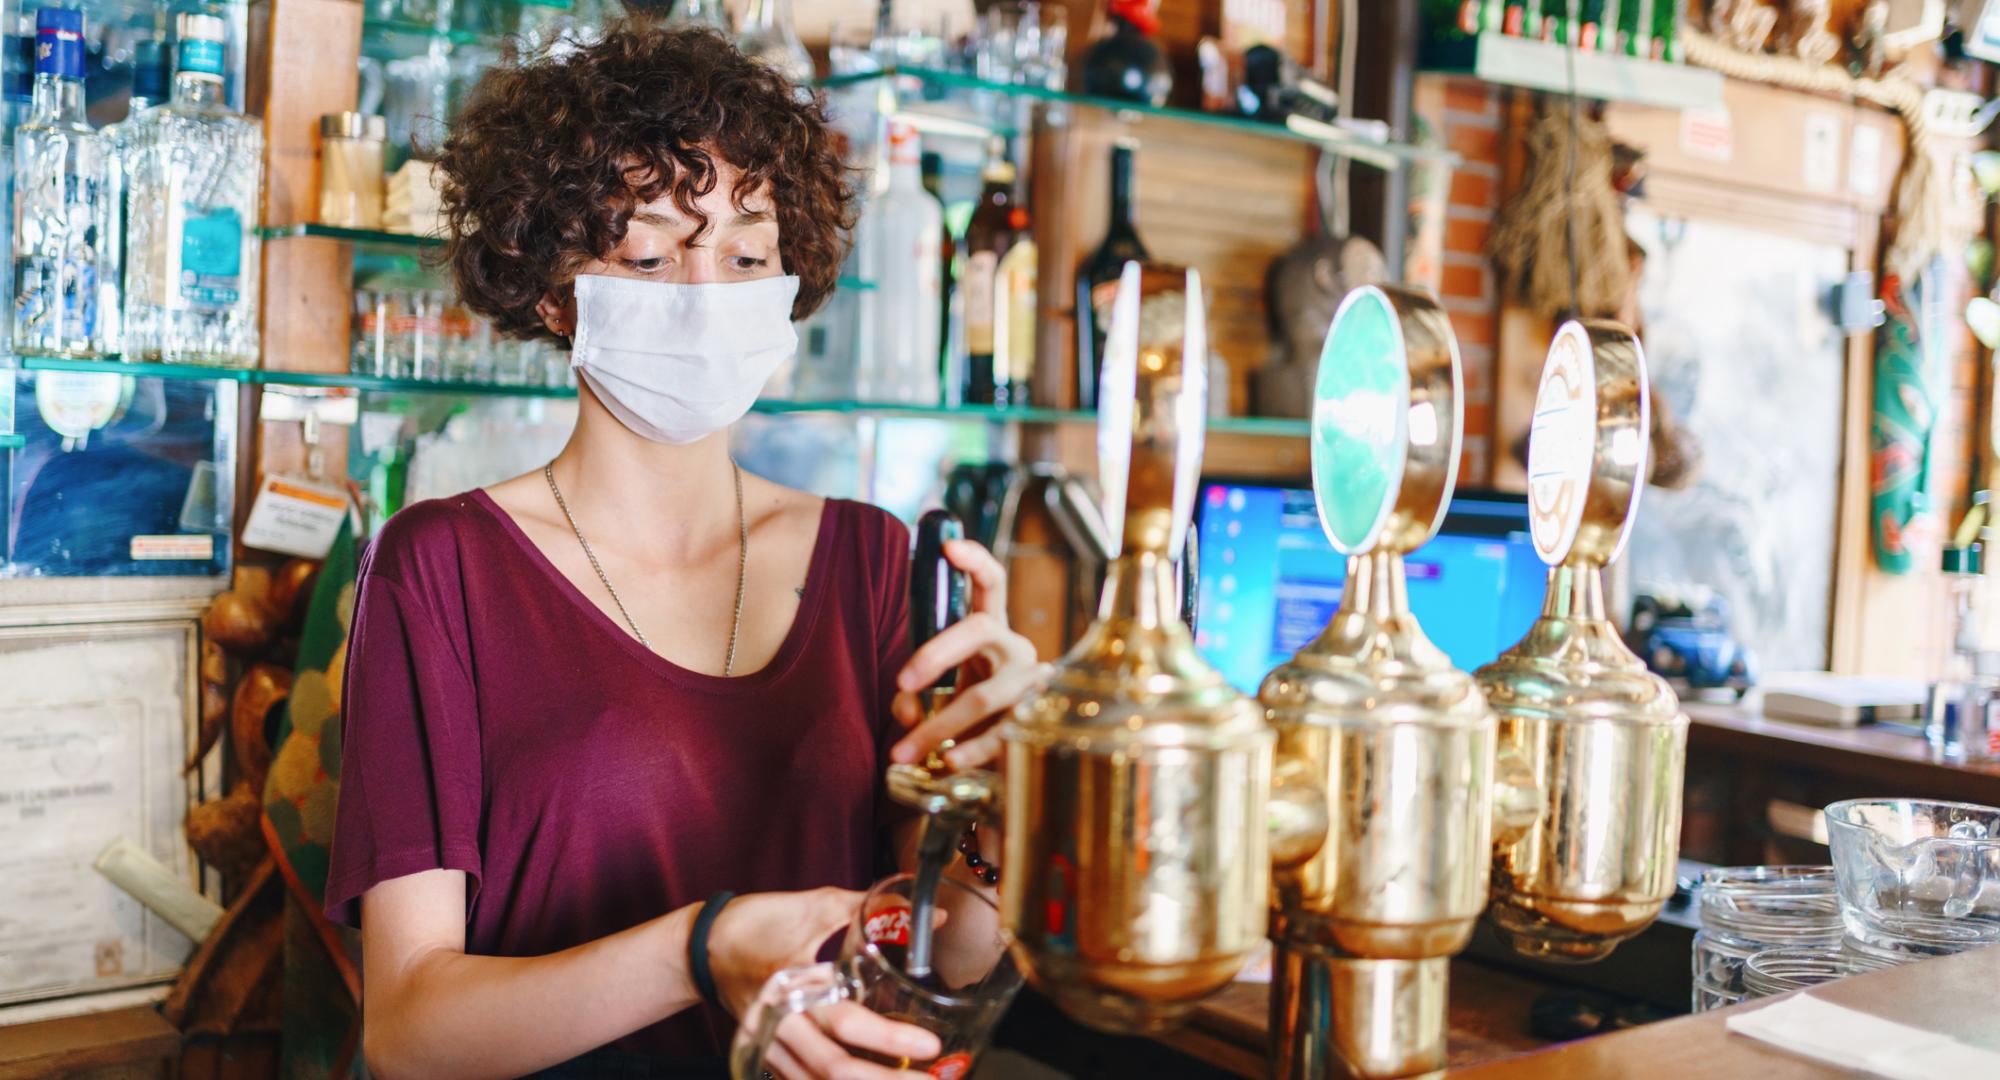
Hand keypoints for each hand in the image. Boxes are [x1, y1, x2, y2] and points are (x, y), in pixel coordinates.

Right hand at [708, 888, 937, 1078]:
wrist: (702, 944)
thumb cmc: (759, 920)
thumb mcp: (817, 904)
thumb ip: (876, 909)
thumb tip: (932, 917)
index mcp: (791, 982)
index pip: (845, 1022)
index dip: (889, 1038)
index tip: (928, 1046)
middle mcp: (778, 1022)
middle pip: (833, 1069)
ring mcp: (768, 1044)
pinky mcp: (765, 1054)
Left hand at [890, 539, 1042, 771]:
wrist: (1020, 742)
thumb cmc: (970, 702)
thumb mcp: (941, 688)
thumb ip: (916, 694)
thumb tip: (908, 712)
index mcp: (993, 628)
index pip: (991, 583)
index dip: (974, 561)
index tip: (949, 546)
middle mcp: (1015, 647)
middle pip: (978, 630)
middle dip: (935, 653)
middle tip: (901, 683)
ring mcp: (1029, 685)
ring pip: (982, 696)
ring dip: (938, 727)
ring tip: (901, 750)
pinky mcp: (1035, 722)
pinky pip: (1001, 735)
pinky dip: (970, 750)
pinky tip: (949, 761)